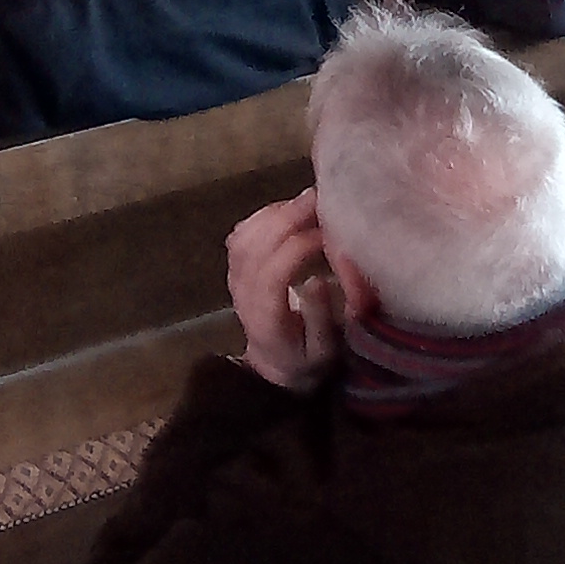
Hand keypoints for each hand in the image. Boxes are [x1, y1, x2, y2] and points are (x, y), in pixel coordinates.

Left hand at [227, 191, 344, 389]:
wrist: (273, 364)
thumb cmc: (305, 358)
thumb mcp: (322, 351)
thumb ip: (320, 318)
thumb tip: (317, 280)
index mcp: (265, 315)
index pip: (273, 272)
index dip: (300, 246)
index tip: (330, 234)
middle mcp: (243, 293)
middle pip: (256, 246)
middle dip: (288, 217)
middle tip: (321, 199)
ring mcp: (235, 278)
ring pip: (245, 236)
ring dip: (275, 212)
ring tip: (308, 201)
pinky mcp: (236, 268)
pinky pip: (241, 234)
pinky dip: (263, 216)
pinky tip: (288, 210)